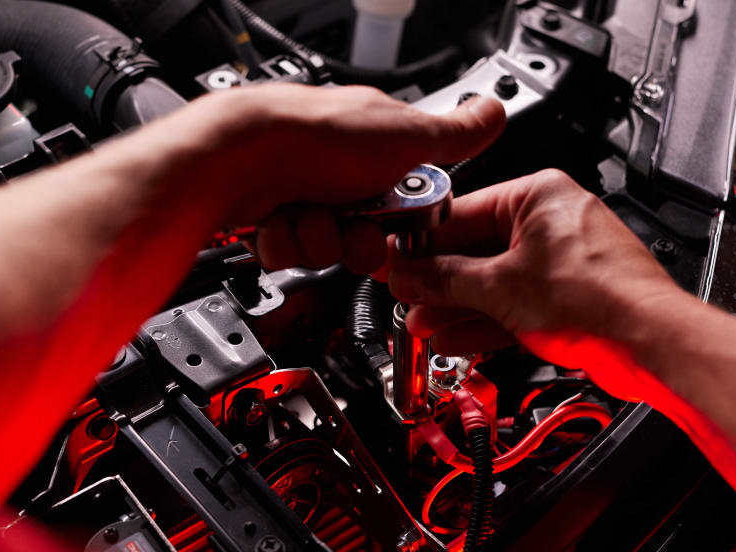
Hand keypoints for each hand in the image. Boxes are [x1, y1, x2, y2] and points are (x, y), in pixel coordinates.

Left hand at [188, 84, 505, 274]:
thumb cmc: (315, 136)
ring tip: (308, 217)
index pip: (407, 207)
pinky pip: (289, 255)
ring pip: (327, 250)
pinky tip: (281, 223)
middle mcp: (338, 172)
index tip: (399, 229)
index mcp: (376, 150)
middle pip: (367, 237)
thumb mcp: (405, 133)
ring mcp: (302, 195)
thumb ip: (456, 133)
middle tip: (350, 227)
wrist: (239, 156)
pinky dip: (285, 243)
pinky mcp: (269, 220)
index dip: (405, 227)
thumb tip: (496, 112)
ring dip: (319, 240)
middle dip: (359, 241)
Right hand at [387, 169, 685, 378]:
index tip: (395, 261)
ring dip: (457, 306)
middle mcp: (553, 220)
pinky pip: (515, 301)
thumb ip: (445, 279)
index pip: (459, 214)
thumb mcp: (499, 286)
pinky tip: (455, 336)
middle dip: (437, 281)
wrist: (649, 343)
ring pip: (494, 281)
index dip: (421, 242)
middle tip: (404, 295)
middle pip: (476, 250)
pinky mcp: (569, 295)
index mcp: (538, 195)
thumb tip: (412, 274)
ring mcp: (562, 259)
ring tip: (422, 321)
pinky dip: (486, 319)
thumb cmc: (599, 298)